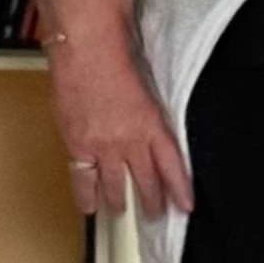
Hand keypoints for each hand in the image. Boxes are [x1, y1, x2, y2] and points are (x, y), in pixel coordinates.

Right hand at [48, 45, 194, 221]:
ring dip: (119, 202)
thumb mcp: (148, 82)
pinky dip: (86, 195)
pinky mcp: (78, 144)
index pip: (173, 167)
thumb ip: (151, 107)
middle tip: (156, 215)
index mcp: (154, 123)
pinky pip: (83, 179)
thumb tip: (153, 115)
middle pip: (146, 182)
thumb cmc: (116, 51)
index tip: (185, 204)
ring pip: (115, 186)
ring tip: (122, 211)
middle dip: (152, 202)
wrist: (86, 47)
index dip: (179, 189)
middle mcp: (131, 140)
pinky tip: (89, 206)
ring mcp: (103, 145)